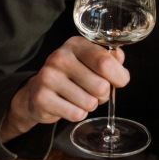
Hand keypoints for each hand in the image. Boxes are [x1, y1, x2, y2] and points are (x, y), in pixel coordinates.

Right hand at [0, 37, 125, 141]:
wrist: (38, 90)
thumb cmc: (72, 75)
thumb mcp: (90, 60)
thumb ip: (110, 59)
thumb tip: (120, 65)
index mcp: (76, 45)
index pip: (105, 63)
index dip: (119, 77)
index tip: (119, 81)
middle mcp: (60, 57)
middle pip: (101, 86)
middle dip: (103, 95)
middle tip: (93, 91)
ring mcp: (48, 77)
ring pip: (90, 103)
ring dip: (90, 105)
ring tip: (79, 98)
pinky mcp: (42, 98)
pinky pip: (76, 114)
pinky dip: (77, 114)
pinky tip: (68, 105)